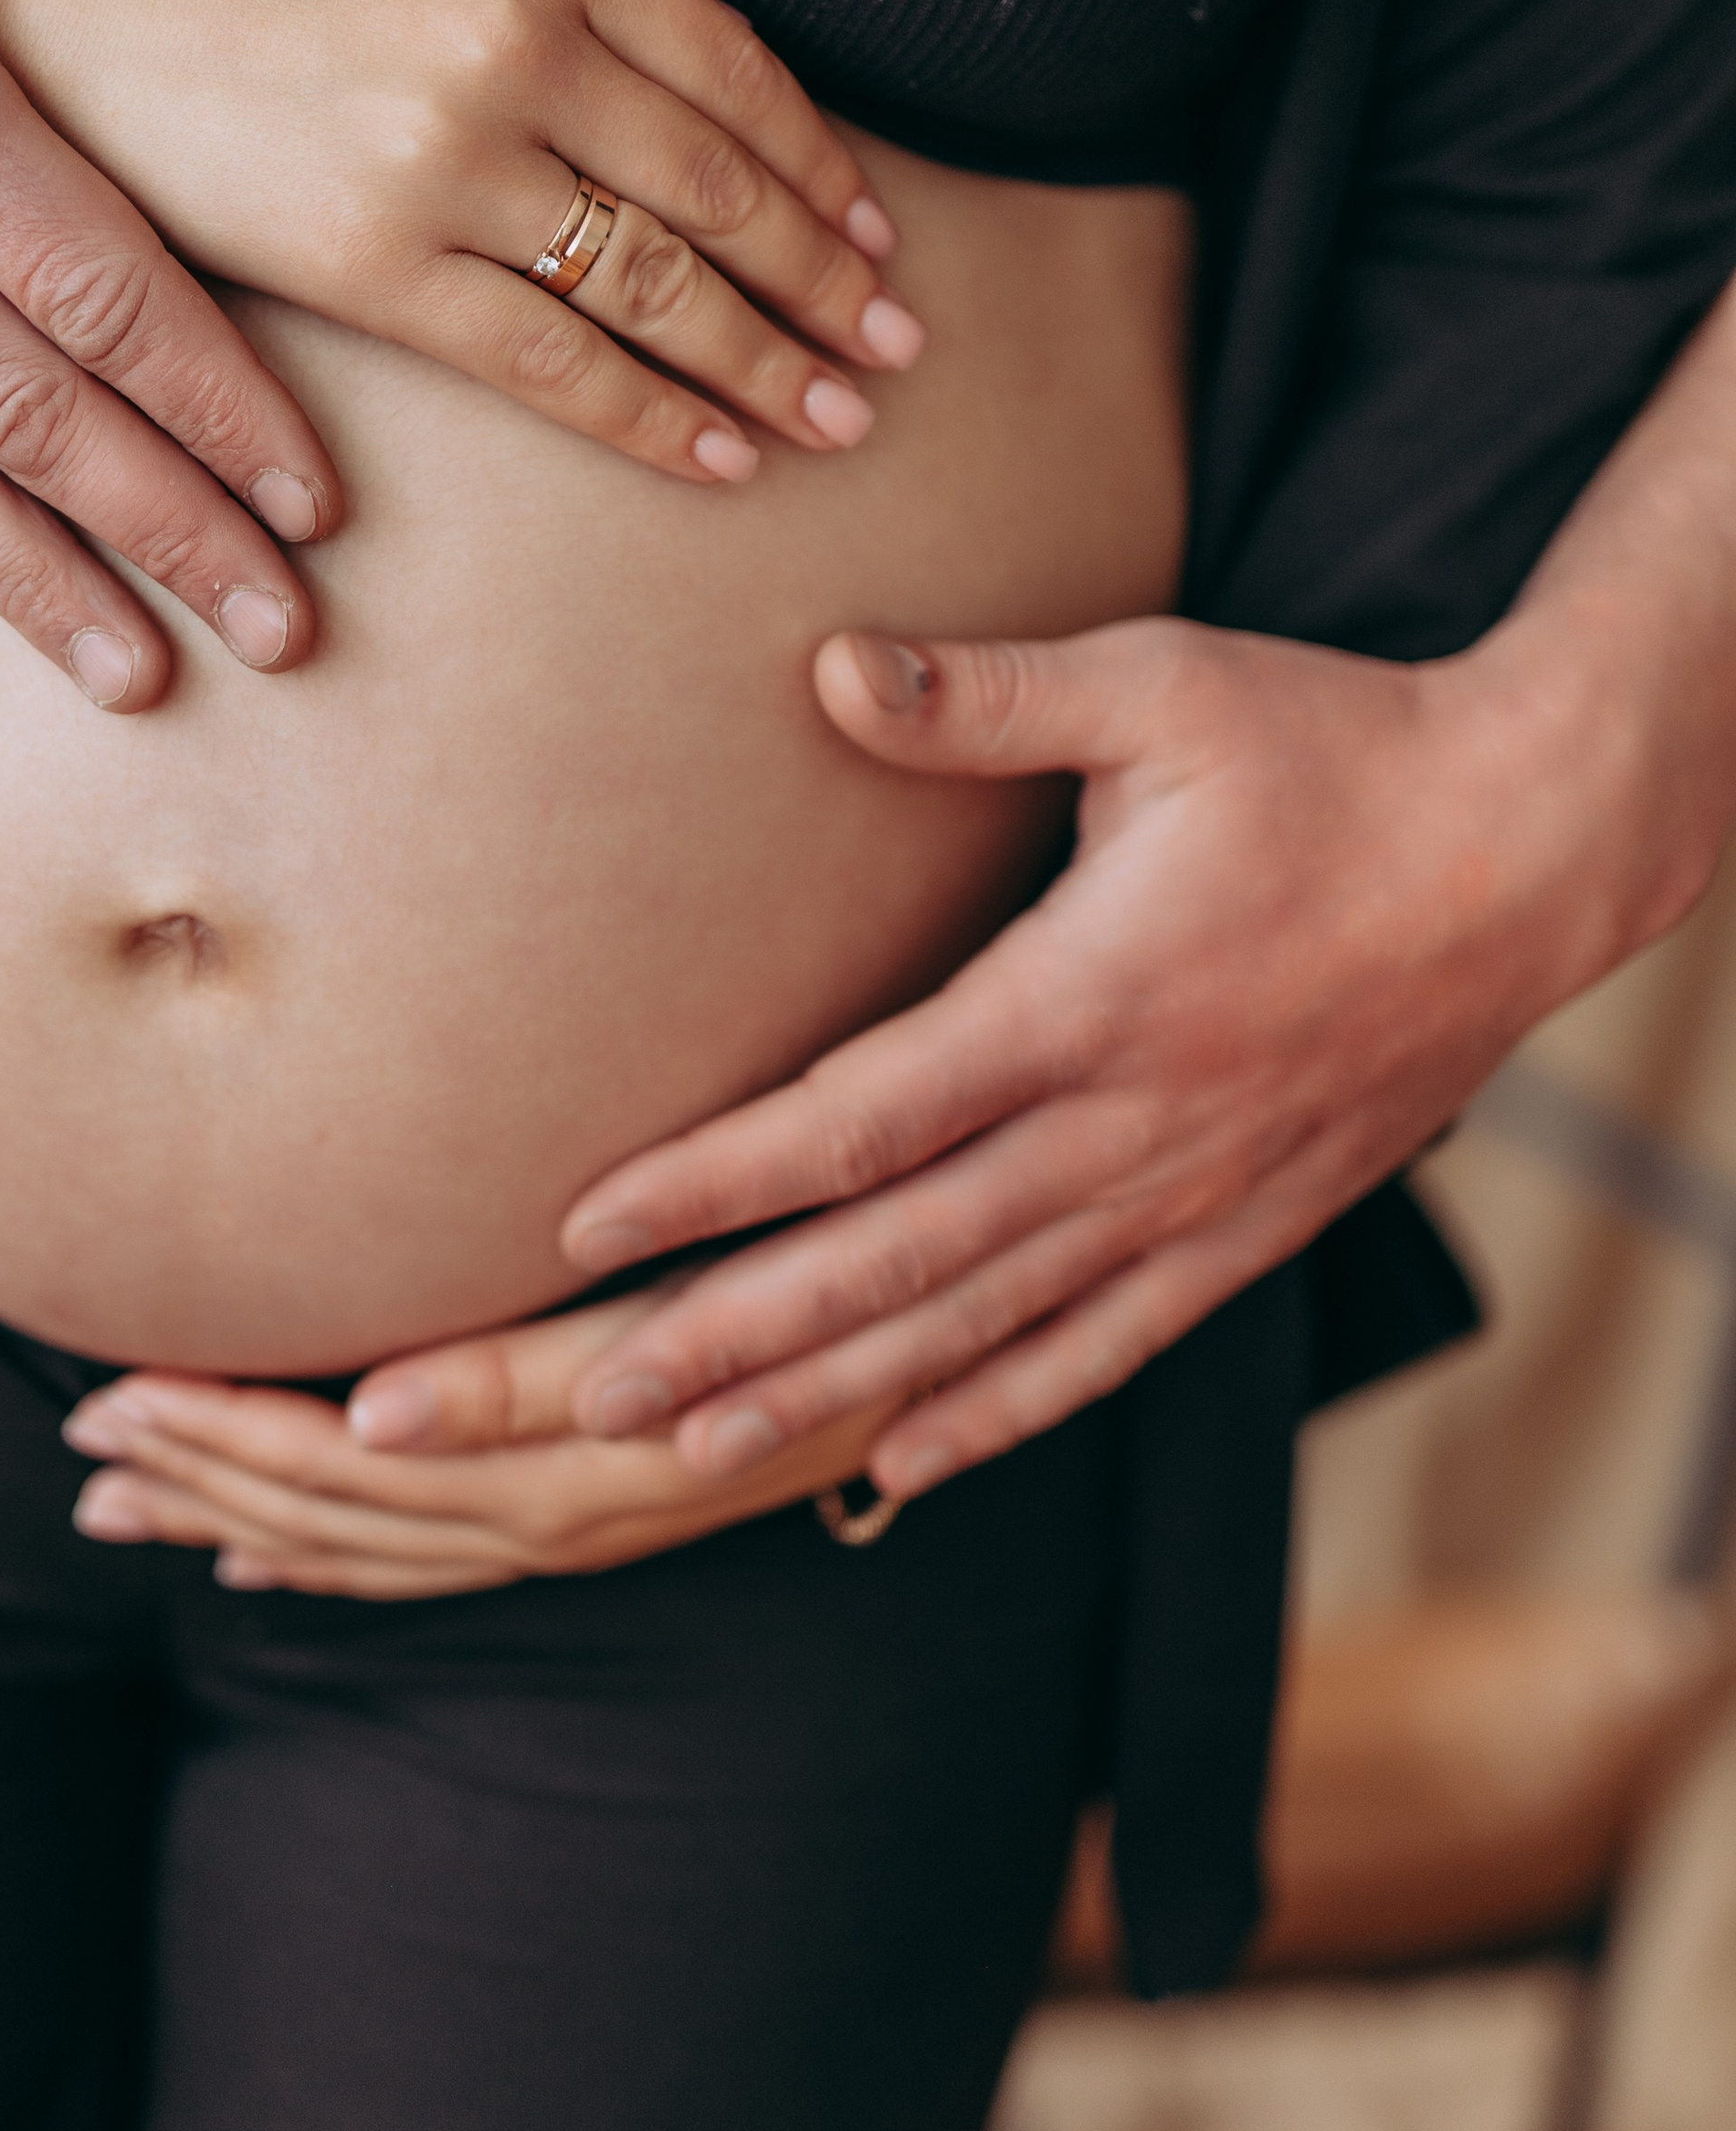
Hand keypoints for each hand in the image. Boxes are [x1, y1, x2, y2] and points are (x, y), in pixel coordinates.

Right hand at [0, 0, 914, 487]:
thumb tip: (679, 59)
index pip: (731, 69)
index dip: (816, 164)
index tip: (872, 231)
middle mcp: (512, 37)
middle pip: (718, 183)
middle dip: (824, 278)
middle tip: (896, 345)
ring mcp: (445, 152)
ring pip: (654, 280)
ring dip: (767, 360)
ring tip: (837, 416)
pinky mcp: (371, 258)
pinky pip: (550, 360)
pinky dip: (653, 416)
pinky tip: (719, 455)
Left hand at [61, 1289, 899, 1596]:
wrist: (964, 1339)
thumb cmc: (833, 1244)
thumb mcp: (719, 1267)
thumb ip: (549, 1355)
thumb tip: (380, 1402)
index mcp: (588, 1441)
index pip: (371, 1454)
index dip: (241, 1432)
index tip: (124, 1396)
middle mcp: (579, 1504)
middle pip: (348, 1505)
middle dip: (204, 1465)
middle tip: (78, 1432)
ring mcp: (586, 1525)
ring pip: (372, 1546)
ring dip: (232, 1513)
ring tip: (110, 1496)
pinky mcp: (593, 1527)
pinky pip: (426, 1573)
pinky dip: (320, 1563)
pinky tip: (237, 1555)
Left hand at [516, 612, 1651, 1497]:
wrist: (1541, 847)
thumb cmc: (1339, 747)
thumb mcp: (1165, 683)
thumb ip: (986, 695)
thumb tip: (825, 667)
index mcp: (1090, 995)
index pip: (864, 1116)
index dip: (718, 1180)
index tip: (588, 1224)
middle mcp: (1133, 1125)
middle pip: (898, 1261)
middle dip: (738, 1337)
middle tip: (596, 1398)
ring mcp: (1196, 1195)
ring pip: (984, 1329)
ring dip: (833, 1397)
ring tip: (694, 1454)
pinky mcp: (1255, 1226)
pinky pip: (1107, 1348)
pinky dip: (999, 1413)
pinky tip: (902, 1464)